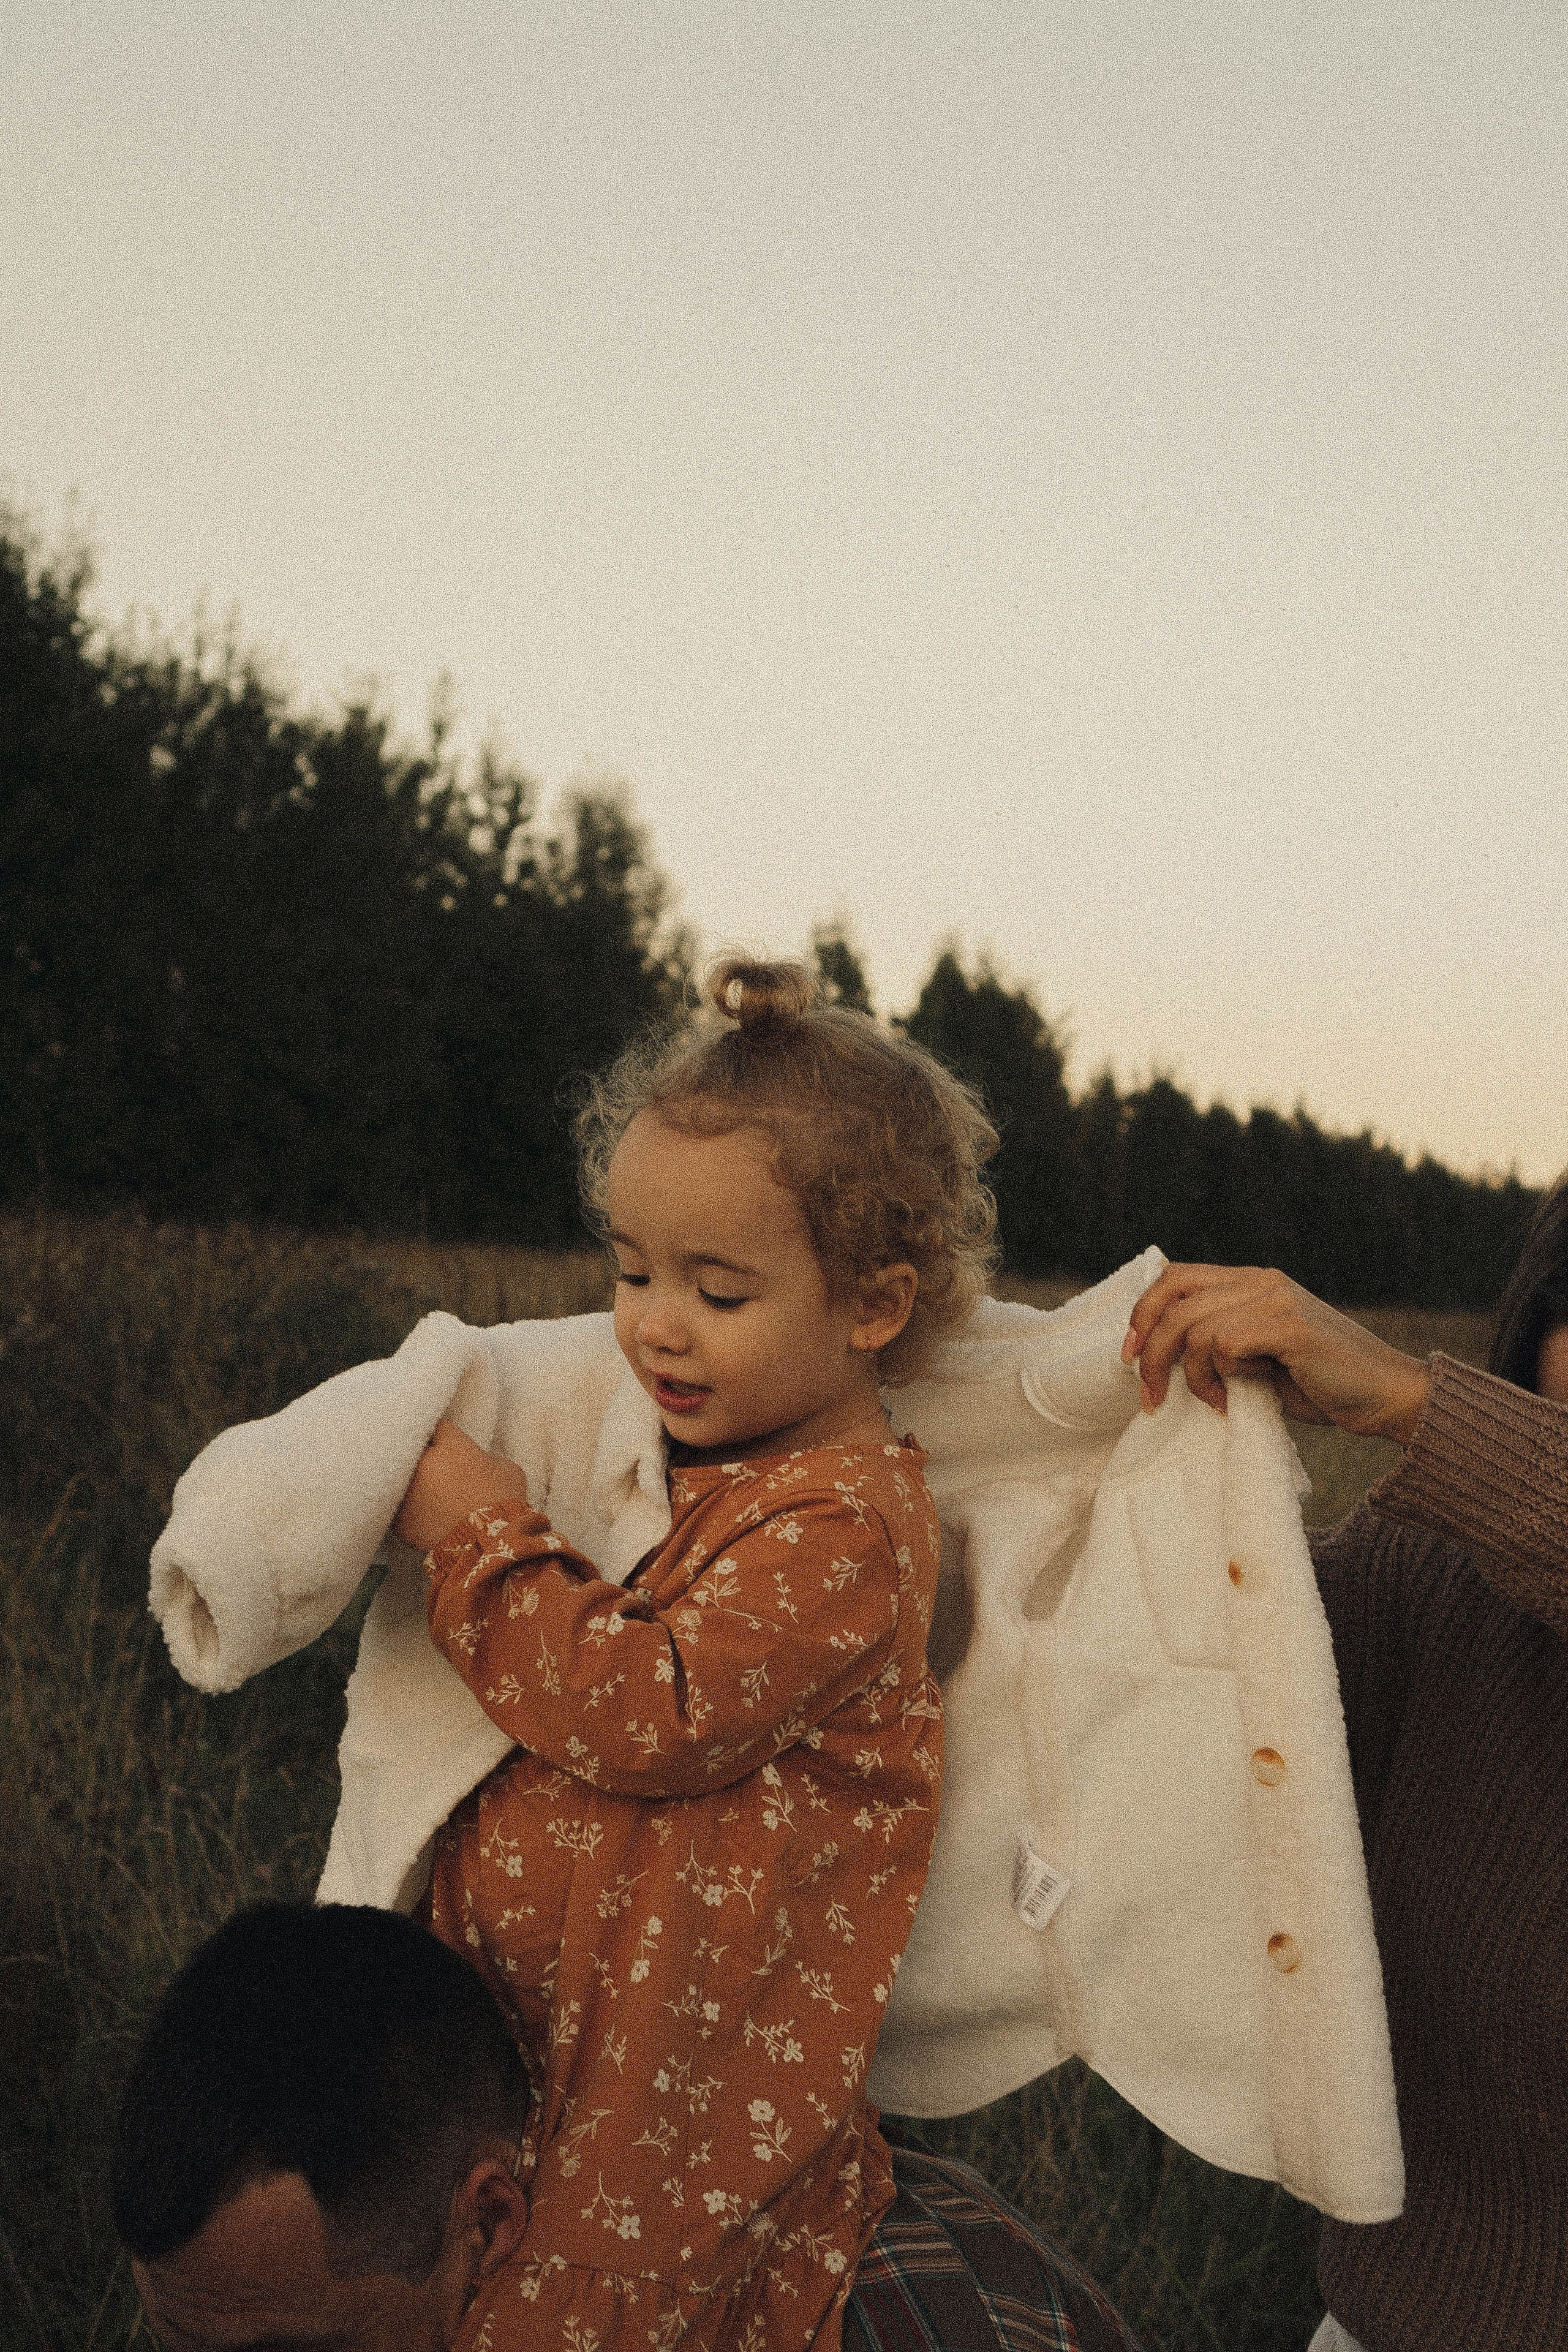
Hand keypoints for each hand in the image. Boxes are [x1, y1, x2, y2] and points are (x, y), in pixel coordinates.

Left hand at [393, 1420, 530, 1552]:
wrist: (489, 1544)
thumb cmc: (504, 1503)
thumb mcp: (509, 1469)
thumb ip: (489, 1458)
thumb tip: (483, 1462)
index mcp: (451, 1445)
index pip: (439, 1426)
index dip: (444, 1436)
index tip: (448, 1444)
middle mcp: (424, 1462)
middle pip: (415, 1450)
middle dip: (425, 1457)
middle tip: (437, 1469)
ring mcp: (408, 1490)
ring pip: (403, 1479)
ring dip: (414, 1484)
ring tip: (428, 1496)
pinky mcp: (400, 1518)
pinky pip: (399, 1509)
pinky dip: (409, 1511)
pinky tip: (422, 1517)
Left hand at [1122, 1264, 1431, 1443]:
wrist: (1387, 1397)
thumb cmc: (1320, 1385)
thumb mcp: (1258, 1359)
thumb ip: (1219, 1345)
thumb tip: (1157, 1358)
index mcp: (1252, 1282)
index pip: (1175, 1277)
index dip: (1142, 1312)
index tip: (1128, 1355)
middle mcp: (1262, 1281)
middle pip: (1173, 1299)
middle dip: (1148, 1351)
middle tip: (1149, 1396)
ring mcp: (1277, 1299)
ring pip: (1194, 1327)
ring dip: (1193, 1376)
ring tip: (1216, 1401)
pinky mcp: (1291, 1326)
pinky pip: (1225, 1344)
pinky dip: (1221, 1377)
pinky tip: (1238, 1398)